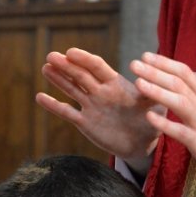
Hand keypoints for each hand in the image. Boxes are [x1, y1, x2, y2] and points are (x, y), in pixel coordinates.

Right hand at [36, 48, 162, 169]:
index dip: (84, 59)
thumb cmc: (151, 122)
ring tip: (45, 67)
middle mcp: (100, 91)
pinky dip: (54, 106)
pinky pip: (67, 112)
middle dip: (66, 66)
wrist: (143, 144)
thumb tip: (146, 83)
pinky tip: (40, 97)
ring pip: (71, 89)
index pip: (97, 67)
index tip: (70, 52)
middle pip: (80, 75)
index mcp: (116, 84)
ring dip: (58, 79)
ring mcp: (91, 106)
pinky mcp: (85, 122)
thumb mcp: (155, 107)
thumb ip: (150, 95)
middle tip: (51, 56)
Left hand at [130, 52, 195, 177]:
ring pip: (180, 102)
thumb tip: (195, 73)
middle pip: (179, 83)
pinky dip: (165, 124)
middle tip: (134, 64)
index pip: (185, 72)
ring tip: (138, 83)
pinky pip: (181, 131)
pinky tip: (150, 117)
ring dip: (158, 91)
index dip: (165, 63)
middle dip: (155, 72)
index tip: (145, 56)